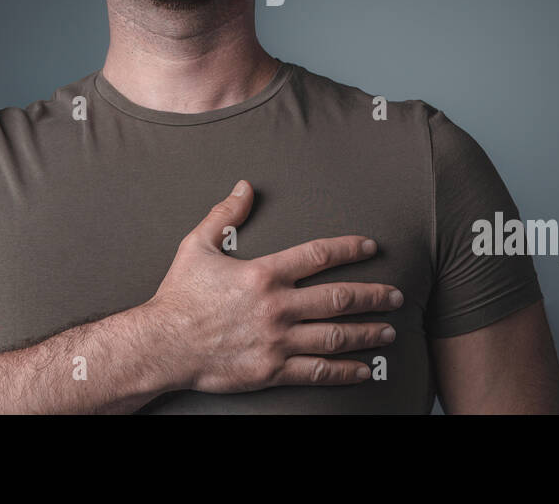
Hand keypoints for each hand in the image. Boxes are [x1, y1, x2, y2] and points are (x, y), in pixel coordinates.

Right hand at [146, 179, 401, 392]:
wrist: (162, 345)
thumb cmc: (179, 295)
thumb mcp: (197, 246)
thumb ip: (225, 215)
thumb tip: (244, 186)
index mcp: (263, 274)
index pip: (317, 256)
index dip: (348, 249)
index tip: (370, 247)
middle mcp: (277, 307)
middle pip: (338, 299)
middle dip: (373, 296)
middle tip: (396, 295)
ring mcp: (277, 341)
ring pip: (334, 336)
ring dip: (367, 332)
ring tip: (389, 331)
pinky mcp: (272, 370)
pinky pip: (316, 371)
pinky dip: (344, 371)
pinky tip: (364, 369)